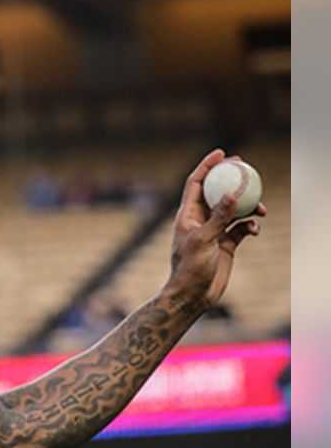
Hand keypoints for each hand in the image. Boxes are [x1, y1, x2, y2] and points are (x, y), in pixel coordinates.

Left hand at [163, 149, 265, 312]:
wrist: (192, 295)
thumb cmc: (190, 268)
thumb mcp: (203, 241)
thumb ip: (218, 217)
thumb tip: (232, 194)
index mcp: (187, 215)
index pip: (197, 183)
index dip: (207, 166)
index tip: (222, 153)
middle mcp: (200, 220)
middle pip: (217, 192)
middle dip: (231, 178)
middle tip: (247, 167)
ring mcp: (215, 231)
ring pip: (234, 210)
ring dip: (248, 206)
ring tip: (260, 208)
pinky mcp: (227, 244)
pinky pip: (242, 228)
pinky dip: (250, 226)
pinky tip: (255, 229)